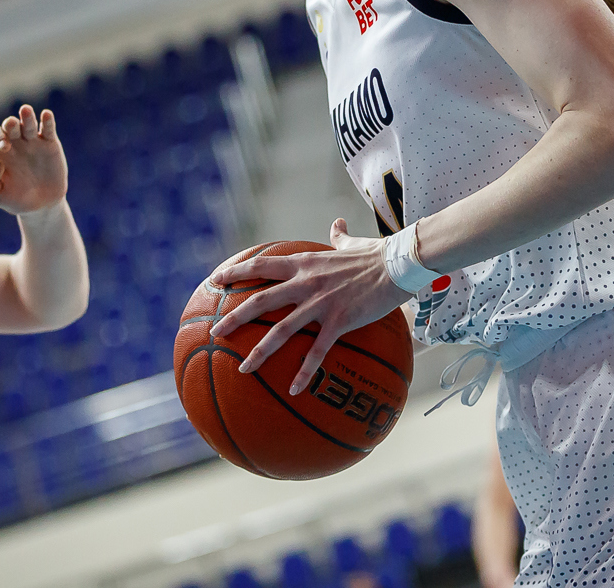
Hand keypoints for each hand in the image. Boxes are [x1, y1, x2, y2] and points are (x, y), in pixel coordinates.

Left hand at [0, 105, 67, 215]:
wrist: (40, 206)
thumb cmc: (13, 199)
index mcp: (0, 151)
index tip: (5, 148)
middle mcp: (16, 143)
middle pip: (11, 125)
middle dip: (10, 124)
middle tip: (11, 125)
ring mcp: (34, 142)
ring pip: (29, 123)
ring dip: (27, 117)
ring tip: (25, 110)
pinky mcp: (50, 145)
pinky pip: (48, 129)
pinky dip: (47, 121)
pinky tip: (46, 115)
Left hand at [206, 218, 411, 393]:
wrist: (398, 263)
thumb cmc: (376, 253)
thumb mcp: (350, 244)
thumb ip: (338, 237)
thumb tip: (337, 223)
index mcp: (304, 263)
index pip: (262, 265)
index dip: (237, 272)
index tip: (216, 279)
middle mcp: (306, 283)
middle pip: (261, 300)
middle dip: (234, 316)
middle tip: (214, 331)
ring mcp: (321, 303)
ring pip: (281, 330)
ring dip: (259, 351)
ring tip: (242, 369)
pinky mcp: (339, 321)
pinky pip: (317, 351)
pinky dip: (304, 371)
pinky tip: (294, 389)